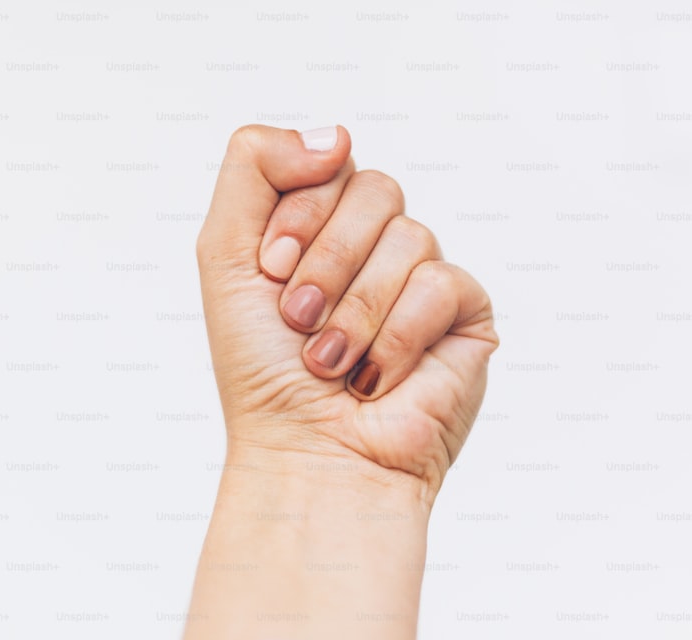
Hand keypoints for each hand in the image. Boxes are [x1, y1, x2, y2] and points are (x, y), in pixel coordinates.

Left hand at [196, 125, 498, 499]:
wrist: (307, 454)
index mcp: (325, 226)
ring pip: (409, 237)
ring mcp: (424, 278)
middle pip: (376, 190)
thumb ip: (254, 165)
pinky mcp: (466, 315)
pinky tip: (377, 378)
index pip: (331, 164)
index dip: (298, 217)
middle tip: (300, 321)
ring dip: (356, 311)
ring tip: (332, 362)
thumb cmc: (261, 369)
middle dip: (327, 263)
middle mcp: (377, 246)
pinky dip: (396, 338)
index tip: (272, 274)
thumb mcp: (225, 253)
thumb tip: (337, 134)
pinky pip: (443, 283)